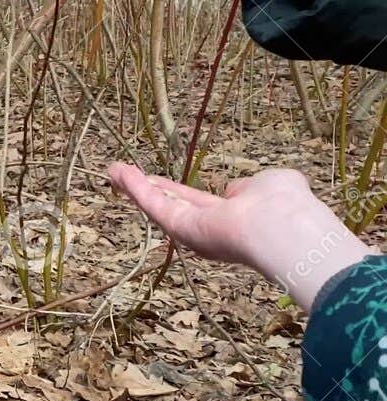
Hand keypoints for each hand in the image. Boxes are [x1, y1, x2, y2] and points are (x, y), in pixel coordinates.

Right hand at [107, 163, 367, 309]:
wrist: (284, 230)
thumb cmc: (286, 205)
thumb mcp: (274, 182)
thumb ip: (252, 186)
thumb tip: (233, 190)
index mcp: (236, 216)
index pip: (203, 202)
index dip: (182, 192)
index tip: (164, 181)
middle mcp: (212, 227)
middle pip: (174, 205)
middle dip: (150, 189)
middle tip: (126, 175)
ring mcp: (195, 231)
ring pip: (160, 205)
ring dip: (136, 186)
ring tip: (113, 170)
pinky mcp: (182, 229)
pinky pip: (156, 206)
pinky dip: (136, 188)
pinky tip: (118, 172)